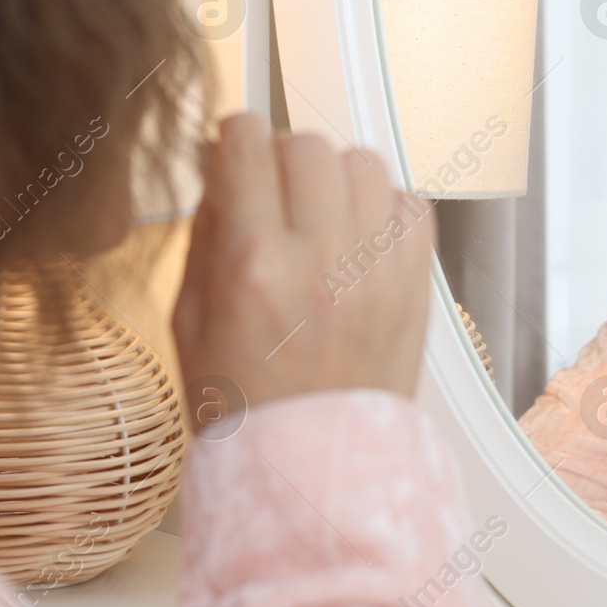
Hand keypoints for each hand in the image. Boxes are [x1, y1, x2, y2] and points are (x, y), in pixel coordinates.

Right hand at [171, 113, 435, 433]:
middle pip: (308, 144)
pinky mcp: (416, 285)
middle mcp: (321, 259)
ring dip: (335, 177)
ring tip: (319, 215)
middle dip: (282, 156)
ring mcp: (377, 271)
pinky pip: (410, 203)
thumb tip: (220, 165)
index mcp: (254, 266)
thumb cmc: (244, 405)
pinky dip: (383, 209)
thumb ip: (205, 233)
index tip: (233, 148)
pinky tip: (358, 239)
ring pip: (364, 162)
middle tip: (273, 191)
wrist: (313, 470)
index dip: (234, 137)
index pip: (247, 145)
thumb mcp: (190, 319)